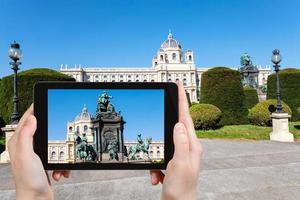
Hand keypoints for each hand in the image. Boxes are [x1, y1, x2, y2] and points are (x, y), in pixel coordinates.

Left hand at [8, 104, 69, 199]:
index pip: (27, 120)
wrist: (36, 199)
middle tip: (62, 128)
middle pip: (41, 129)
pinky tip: (59, 171)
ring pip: (52, 143)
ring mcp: (35, 155)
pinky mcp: (44, 162)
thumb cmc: (29, 181)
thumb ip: (27, 136)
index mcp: (19, 143)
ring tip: (59, 162)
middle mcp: (26, 147)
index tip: (43, 100)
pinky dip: (61, 162)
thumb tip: (32, 118)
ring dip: (60, 152)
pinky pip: (56, 156)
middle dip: (53, 133)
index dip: (35, 108)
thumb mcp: (27, 155)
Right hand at [150, 82, 202, 199]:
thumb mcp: (180, 164)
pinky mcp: (172, 161)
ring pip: (165, 141)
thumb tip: (178, 124)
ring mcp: (180, 154)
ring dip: (156, 156)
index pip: (186, 117)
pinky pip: (160, 156)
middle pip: (176, 124)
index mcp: (192, 145)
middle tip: (165, 102)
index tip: (179, 85)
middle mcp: (188, 147)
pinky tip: (156, 178)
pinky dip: (154, 166)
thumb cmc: (182, 189)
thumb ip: (180, 143)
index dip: (182, 100)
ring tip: (157, 173)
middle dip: (168, 117)